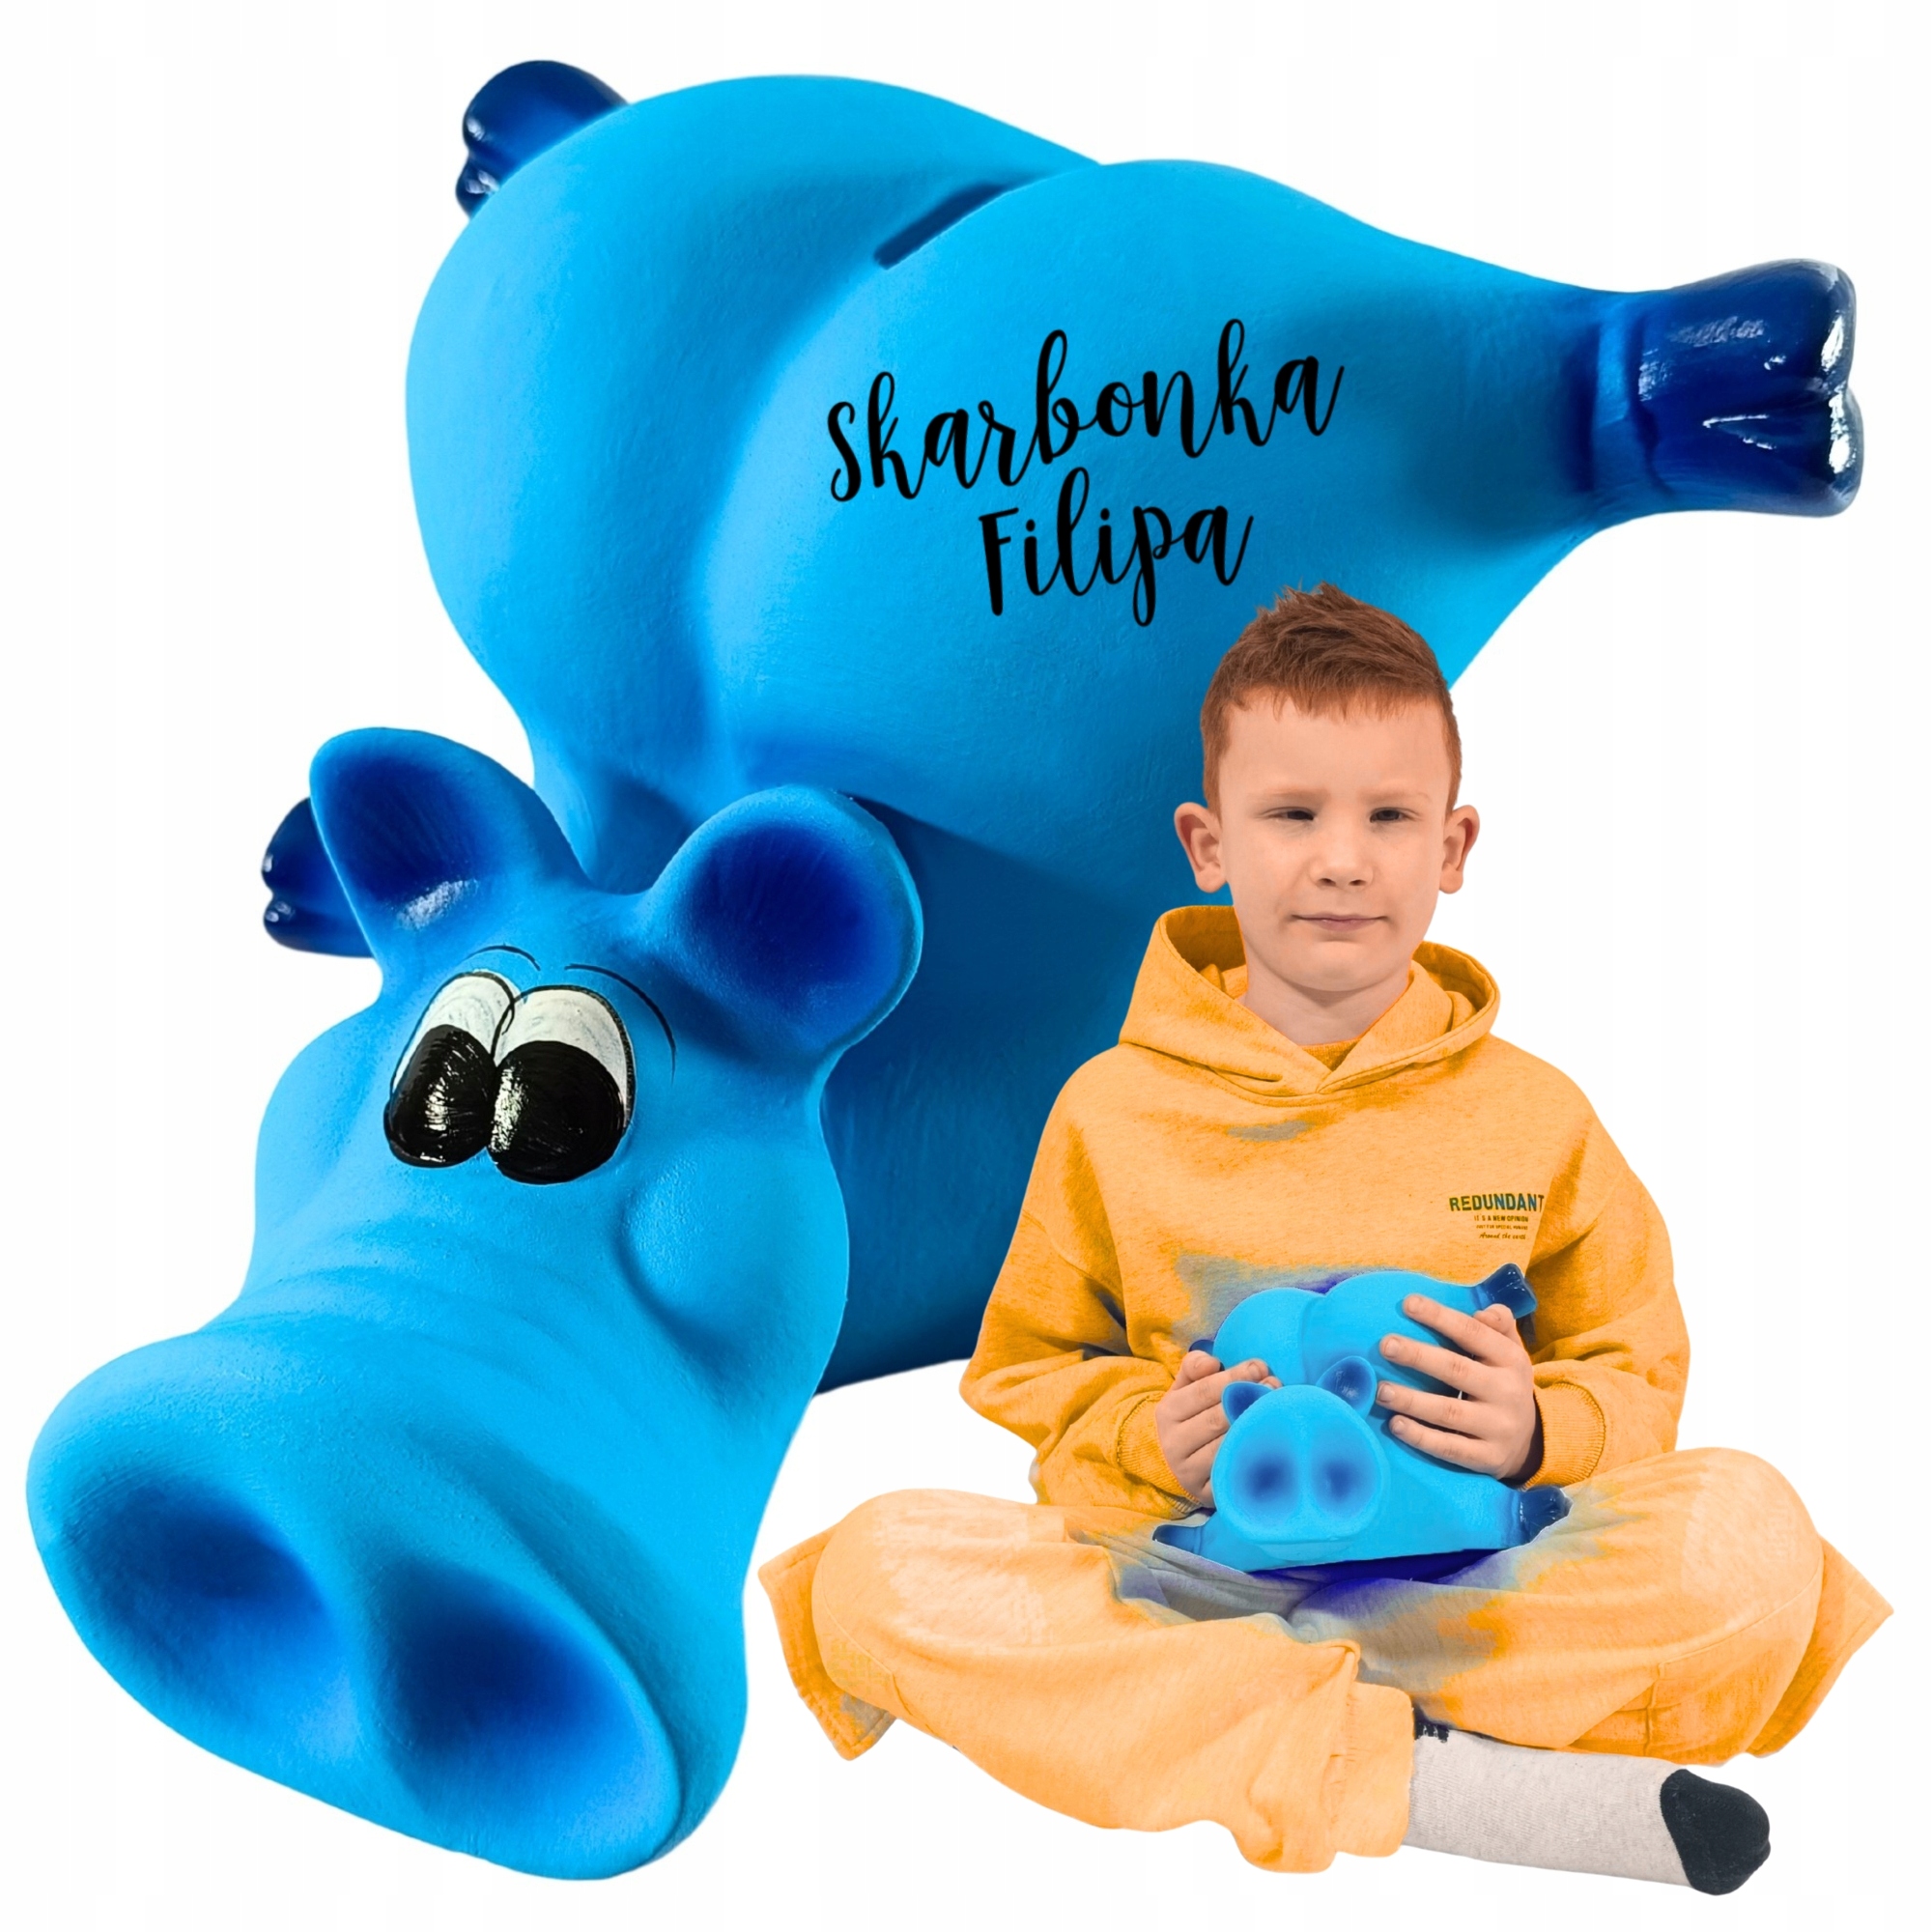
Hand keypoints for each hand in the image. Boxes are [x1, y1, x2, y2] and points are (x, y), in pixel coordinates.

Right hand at [1155, 1350, 1279, 1505]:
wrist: (1172, 1464)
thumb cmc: (1188, 1418)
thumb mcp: (1183, 1389)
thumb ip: (1194, 1367)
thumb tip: (1212, 1362)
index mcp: (1167, 1412)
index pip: (1204, 1391)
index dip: (1235, 1376)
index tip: (1260, 1367)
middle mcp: (1174, 1444)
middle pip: (1218, 1418)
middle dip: (1249, 1398)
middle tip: (1274, 1385)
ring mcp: (1190, 1472)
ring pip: (1227, 1445)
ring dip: (1255, 1426)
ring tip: (1277, 1410)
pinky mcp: (1208, 1493)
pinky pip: (1234, 1472)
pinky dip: (1252, 1455)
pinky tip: (1270, 1441)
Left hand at [1377, 1295, 1542, 1482]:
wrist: (1531, 1443)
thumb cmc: (1504, 1384)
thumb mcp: (1511, 1353)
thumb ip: (1499, 1326)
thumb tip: (1483, 1310)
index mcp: (1511, 1360)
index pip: (1473, 1333)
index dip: (1440, 1317)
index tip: (1407, 1303)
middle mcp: (1507, 1392)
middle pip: (1456, 1370)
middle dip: (1418, 1356)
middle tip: (1385, 1344)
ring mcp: (1498, 1428)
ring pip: (1449, 1412)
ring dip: (1412, 1400)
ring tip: (1381, 1390)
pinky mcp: (1487, 1458)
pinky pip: (1450, 1448)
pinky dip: (1421, 1437)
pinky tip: (1395, 1424)